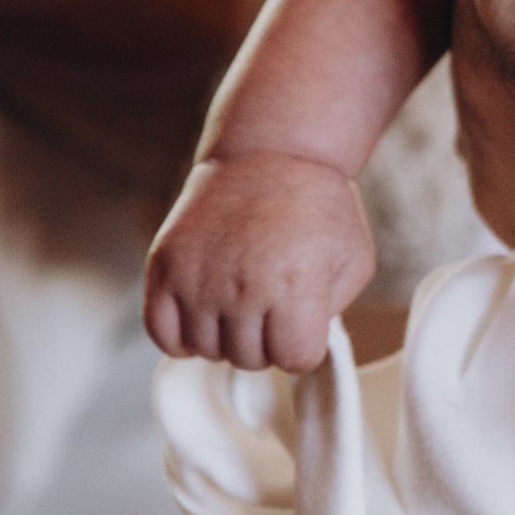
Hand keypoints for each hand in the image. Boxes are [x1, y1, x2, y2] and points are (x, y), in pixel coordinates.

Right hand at [144, 153, 373, 372]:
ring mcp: (197, 278)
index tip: (304, 320)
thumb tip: (301, 352)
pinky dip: (183, 335)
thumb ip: (332, 313)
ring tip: (244, 299)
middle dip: (268, 341)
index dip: (304, 344)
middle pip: (249, 359)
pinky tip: (206, 313)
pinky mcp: (163, 267)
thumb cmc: (318, 208)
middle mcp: (242, 286)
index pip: (295, 359)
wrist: (271, 154)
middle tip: (275, 304)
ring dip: (228, 336)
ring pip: (207, 351)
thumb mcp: (353, 259)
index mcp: (294, 284)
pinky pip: (161, 335)